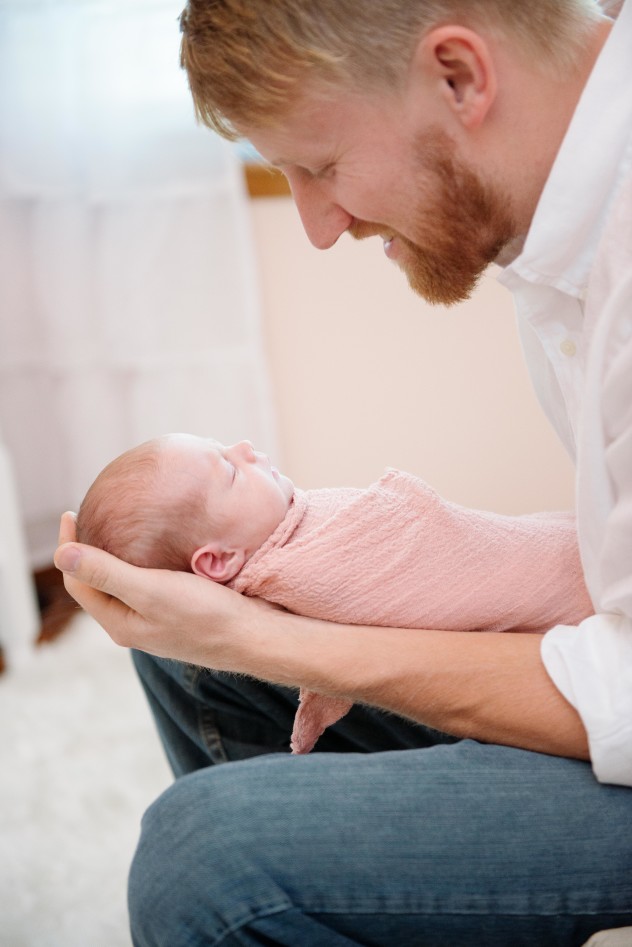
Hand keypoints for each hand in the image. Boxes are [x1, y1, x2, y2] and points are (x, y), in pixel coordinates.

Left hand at [54, 511, 274, 668]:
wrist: (254, 636)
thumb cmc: (204, 615)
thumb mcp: (150, 591)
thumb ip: (107, 573)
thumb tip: (61, 555)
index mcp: (119, 622)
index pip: (78, 582)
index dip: (69, 548)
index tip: (71, 513)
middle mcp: (135, 622)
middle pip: (99, 583)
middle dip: (89, 551)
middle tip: (93, 515)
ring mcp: (158, 618)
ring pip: (126, 582)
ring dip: (117, 555)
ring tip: (120, 525)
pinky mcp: (180, 610)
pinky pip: (152, 582)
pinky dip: (145, 560)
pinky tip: (158, 544)